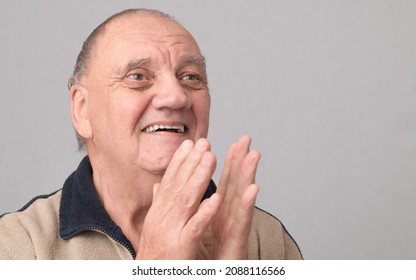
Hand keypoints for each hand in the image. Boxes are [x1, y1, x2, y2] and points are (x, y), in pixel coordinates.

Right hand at [136, 138, 221, 258]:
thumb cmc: (154, 254)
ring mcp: (171, 231)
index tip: (190, 143)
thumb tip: (158, 184)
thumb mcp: (154, 226)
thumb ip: (160, 204)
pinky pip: (195, 228)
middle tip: (204, 142)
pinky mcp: (180, 247)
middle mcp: (162, 217)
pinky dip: (205, 213)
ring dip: (199, 178)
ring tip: (211, 158)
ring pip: (187, 200)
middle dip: (192, 162)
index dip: (180, 161)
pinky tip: (216, 199)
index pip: (169, 181)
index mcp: (158, 211)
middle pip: (178, 185)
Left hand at [197, 135, 260, 258]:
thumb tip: (185, 192)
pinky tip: (253, 190)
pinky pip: (241, 223)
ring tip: (253, 155)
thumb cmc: (203, 259)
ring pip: (241, 199)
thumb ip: (194, 209)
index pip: (221, 183)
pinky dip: (247, 206)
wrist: (211, 276)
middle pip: (234, 185)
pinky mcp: (237, 243)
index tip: (229, 143)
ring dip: (248, 176)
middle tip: (246, 139)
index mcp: (216, 213)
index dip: (224, 163)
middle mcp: (227, 219)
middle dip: (240, 161)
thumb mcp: (196, 229)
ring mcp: (233, 230)